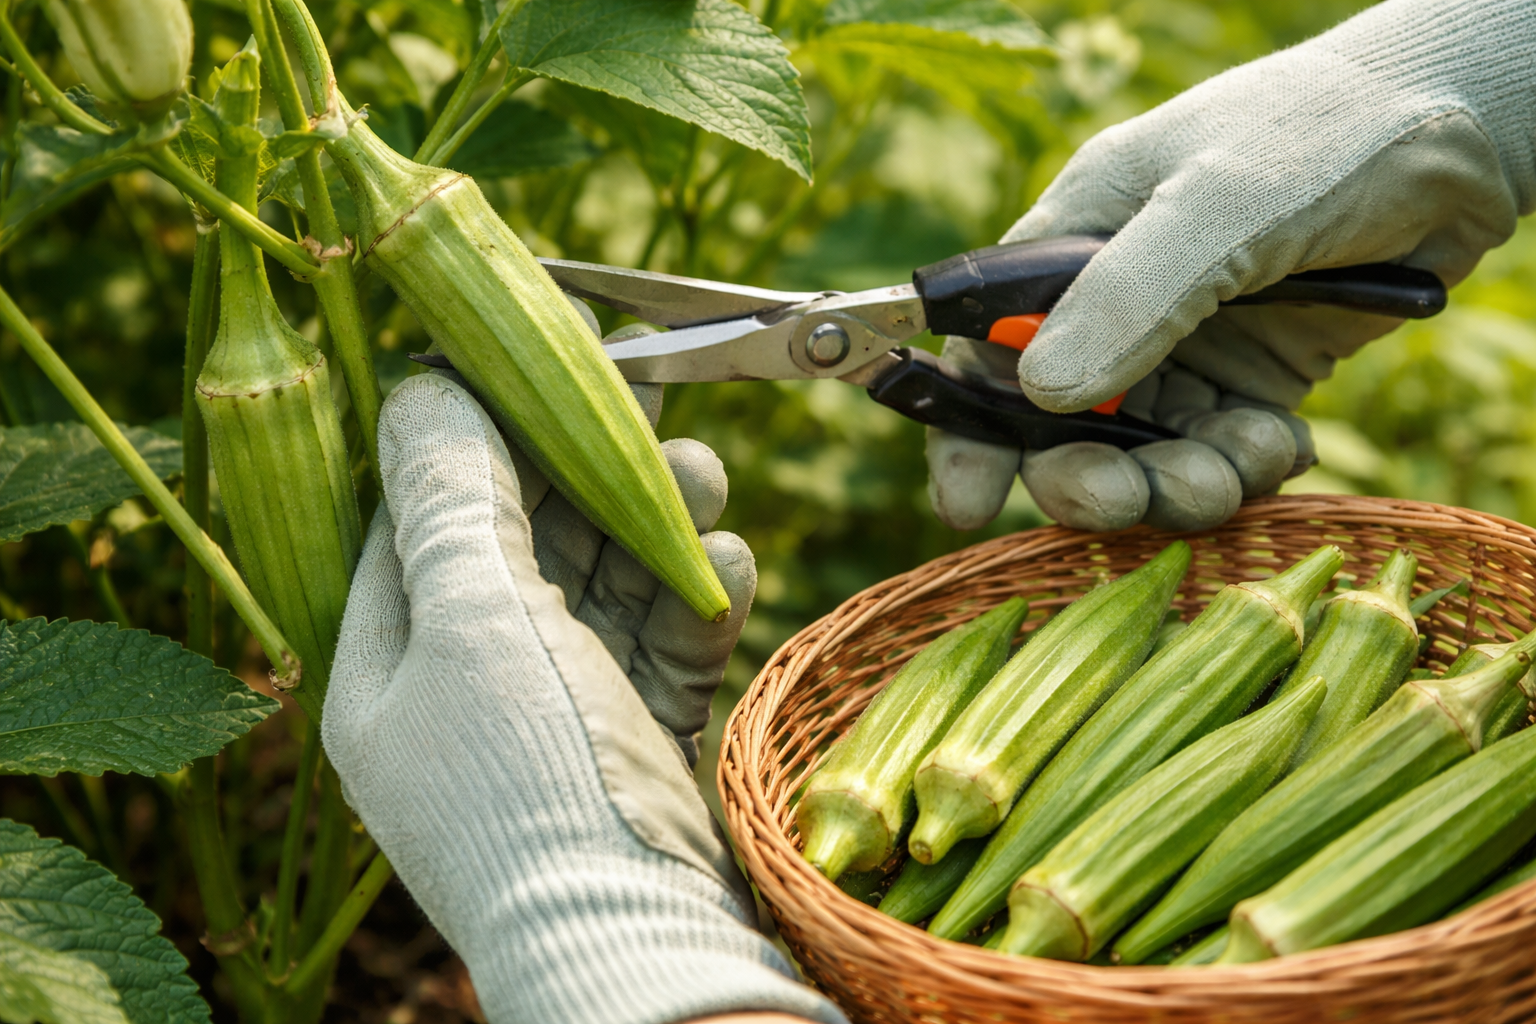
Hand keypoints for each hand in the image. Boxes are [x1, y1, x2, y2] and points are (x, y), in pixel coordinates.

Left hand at [322, 372, 842, 1023]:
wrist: (644, 949)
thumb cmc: (535, 785)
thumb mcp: (478, 625)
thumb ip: (452, 501)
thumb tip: (422, 386)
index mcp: (387, 672)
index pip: (418, 520)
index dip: (477, 434)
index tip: (540, 361)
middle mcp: (462, 696)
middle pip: (522, 547)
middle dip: (587, 475)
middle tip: (649, 399)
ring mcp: (553, 722)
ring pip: (601, 590)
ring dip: (655, 528)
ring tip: (704, 471)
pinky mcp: (632, 743)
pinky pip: (658, 649)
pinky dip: (694, 603)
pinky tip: (730, 565)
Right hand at [930, 0, 1534, 532]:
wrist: (1461, 134)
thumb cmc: (1320, 138)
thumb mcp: (1217, 204)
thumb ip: (1129, 295)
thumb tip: (1040, 392)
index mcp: (1073, 244)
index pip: (983, 348)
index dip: (967, 428)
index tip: (967, 501)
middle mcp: (1115, 304)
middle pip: (1061, 425)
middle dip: (1088, 476)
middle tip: (1127, 502)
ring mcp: (1184, 346)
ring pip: (1146, 454)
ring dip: (1182, 480)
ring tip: (1242, 464)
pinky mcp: (1251, 379)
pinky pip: (1222, 453)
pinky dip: (1246, 468)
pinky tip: (1283, 443)